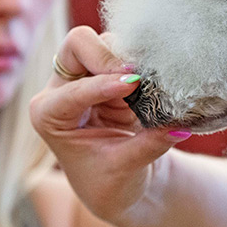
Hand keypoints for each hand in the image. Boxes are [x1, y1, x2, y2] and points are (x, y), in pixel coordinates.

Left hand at [30, 26, 190, 222]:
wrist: (122, 183)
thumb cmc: (111, 182)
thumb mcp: (124, 169)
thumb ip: (148, 146)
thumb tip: (178, 127)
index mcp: (49, 114)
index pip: (74, 90)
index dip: (102, 85)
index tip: (131, 83)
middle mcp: (63, 87)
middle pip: (77, 45)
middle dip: (106, 54)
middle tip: (136, 75)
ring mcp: (88, 75)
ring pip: (106, 42)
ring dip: (129, 57)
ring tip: (148, 81)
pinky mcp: (113, 72)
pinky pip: (129, 51)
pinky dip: (143, 59)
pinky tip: (156, 76)